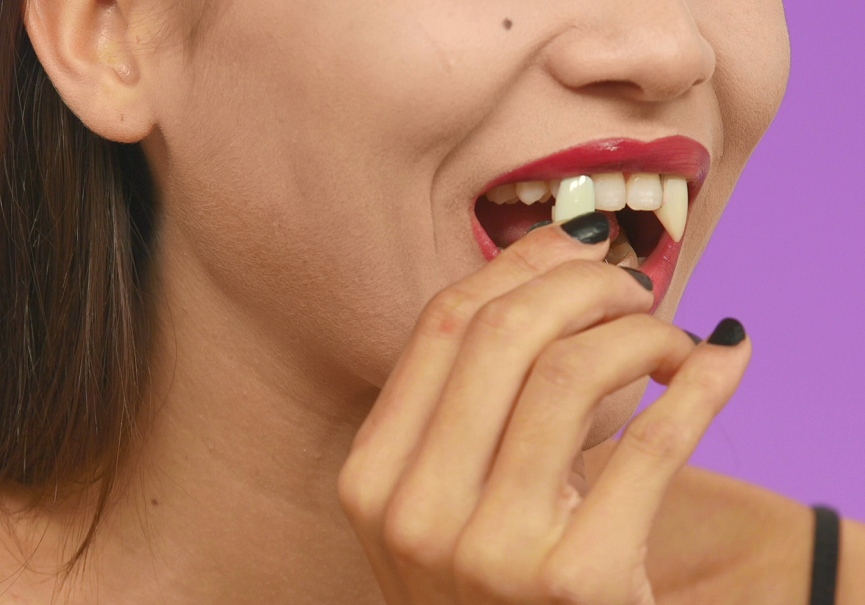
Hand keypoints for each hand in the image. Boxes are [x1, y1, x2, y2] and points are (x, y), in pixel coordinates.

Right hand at [338, 213, 751, 604]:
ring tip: (673, 340)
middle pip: (504, 331)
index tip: (574, 247)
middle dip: (584, 281)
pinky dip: (704, 383)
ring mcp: (492, 551)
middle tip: (634, 286)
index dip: (517, 265)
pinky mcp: (578, 581)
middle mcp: (416, 510)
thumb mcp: (443, 503)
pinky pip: (654, 442)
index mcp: (372, 477)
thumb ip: (471, 405)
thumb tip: (552, 273)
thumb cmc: (490, 593)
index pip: (442, 323)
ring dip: (644, 330)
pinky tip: (725, 361)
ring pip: (575, 370)